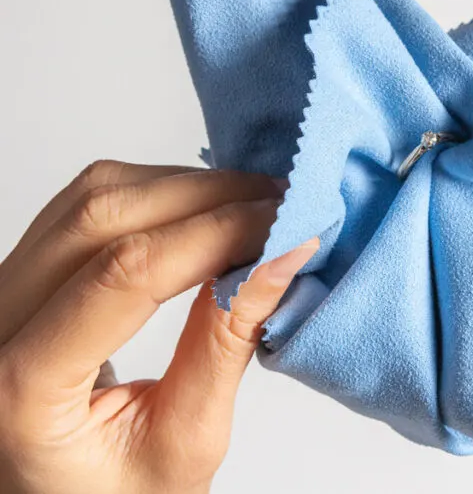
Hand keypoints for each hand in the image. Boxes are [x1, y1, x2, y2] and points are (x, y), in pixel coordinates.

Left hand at [0, 161, 317, 493]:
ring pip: (91, 197)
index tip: (288, 225)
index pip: (125, 274)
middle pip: (100, 216)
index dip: (217, 234)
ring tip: (257, 208)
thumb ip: (227, 343)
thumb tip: (282, 258)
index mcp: (23, 388)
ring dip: (185, 187)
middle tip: (285, 204)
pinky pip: (83, 207)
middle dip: (207, 196)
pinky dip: (156, 194)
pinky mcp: (19, 277)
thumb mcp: (186, 441)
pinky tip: (208, 211)